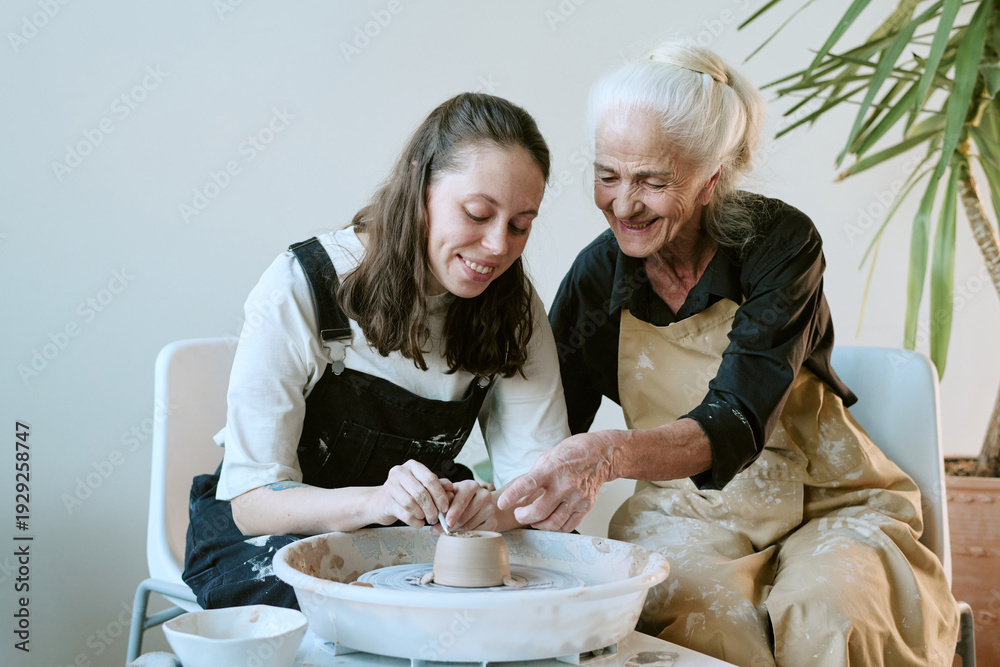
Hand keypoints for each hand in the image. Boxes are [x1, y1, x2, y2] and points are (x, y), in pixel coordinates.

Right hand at [371, 460, 449, 527]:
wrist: (380, 502)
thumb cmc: (405, 492)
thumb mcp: (422, 485)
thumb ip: (437, 485)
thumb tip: (450, 487)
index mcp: (412, 466)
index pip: (430, 479)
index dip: (440, 495)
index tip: (445, 507)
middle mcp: (399, 473)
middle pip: (421, 493)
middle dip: (432, 508)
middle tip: (436, 517)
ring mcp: (390, 486)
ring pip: (412, 504)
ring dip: (423, 515)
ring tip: (426, 519)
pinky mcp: (386, 502)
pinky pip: (405, 514)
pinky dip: (415, 521)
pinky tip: (419, 523)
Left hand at [441, 480, 496, 531]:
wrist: (481, 505)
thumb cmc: (460, 499)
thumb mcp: (451, 492)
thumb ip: (441, 494)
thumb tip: (433, 501)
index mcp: (471, 485)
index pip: (461, 501)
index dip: (453, 512)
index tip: (447, 523)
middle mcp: (484, 495)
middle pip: (465, 516)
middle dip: (450, 526)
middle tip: (439, 531)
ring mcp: (490, 509)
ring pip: (469, 527)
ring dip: (457, 532)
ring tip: (451, 530)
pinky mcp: (493, 521)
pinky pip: (478, 533)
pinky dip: (468, 536)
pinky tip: (462, 533)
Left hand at [497, 431, 621, 531]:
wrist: (601, 455)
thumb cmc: (572, 453)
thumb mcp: (547, 458)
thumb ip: (533, 477)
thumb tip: (521, 497)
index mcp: (552, 469)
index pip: (528, 484)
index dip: (513, 495)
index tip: (502, 503)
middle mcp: (565, 484)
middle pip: (539, 511)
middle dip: (523, 517)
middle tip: (519, 514)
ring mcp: (577, 497)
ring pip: (553, 523)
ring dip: (538, 525)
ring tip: (533, 519)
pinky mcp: (586, 506)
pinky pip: (568, 525)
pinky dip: (555, 528)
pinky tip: (549, 521)